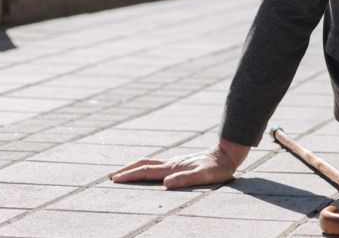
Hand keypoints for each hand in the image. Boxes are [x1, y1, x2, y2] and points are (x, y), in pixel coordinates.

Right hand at [109, 138, 249, 188]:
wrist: (227, 154)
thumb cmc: (218, 168)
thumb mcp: (205, 175)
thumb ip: (186, 179)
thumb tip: (166, 183)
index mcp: (173, 168)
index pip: (146, 172)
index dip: (130, 176)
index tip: (114, 179)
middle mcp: (171, 164)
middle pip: (143, 165)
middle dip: (126, 170)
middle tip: (111, 176)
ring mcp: (175, 162)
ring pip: (149, 164)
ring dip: (134, 168)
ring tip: (123, 173)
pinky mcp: (180, 163)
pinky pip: (158, 165)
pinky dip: (146, 168)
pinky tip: (147, 172)